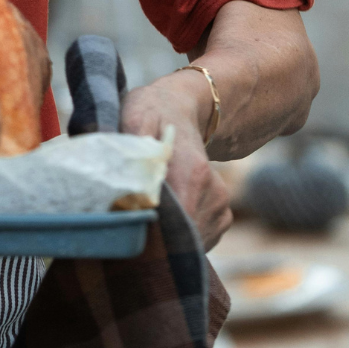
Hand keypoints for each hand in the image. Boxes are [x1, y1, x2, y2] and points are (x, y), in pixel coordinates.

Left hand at [121, 71, 232, 248]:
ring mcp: (221, 203)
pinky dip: (179, 235)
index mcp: (192, 171)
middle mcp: (214, 190)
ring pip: (192, 240)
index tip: (128, 228)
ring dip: (167, 236)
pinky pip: (200, 238)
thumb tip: (126, 175)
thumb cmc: (150, 113)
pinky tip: (162, 214)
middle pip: (184, 235)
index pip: (178, 220)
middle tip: (127, 225)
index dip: (152, 231)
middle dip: (155, 237)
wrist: (178, 108)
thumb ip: (133, 147)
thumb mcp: (135, 117)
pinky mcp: (222, 214)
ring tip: (142, 214)